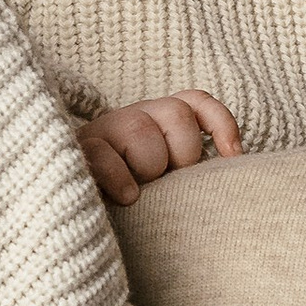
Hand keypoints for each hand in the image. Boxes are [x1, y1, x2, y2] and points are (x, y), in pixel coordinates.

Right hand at [78, 93, 243, 206]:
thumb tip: (233, 171)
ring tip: (141, 193)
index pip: (197, 102)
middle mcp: (135, 115)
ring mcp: (105, 129)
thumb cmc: (129, 197)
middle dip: (182, 155)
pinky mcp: (79, 150)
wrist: (72, 203)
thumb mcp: (167, 180)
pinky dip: (121, 178)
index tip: (233, 156)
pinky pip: (104, 155)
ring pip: (142, 132)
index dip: (221, 123)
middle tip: (167, 182)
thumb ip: (192, 171)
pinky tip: (128, 199)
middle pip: (177, 115)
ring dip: (149, 167)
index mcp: (159, 119)